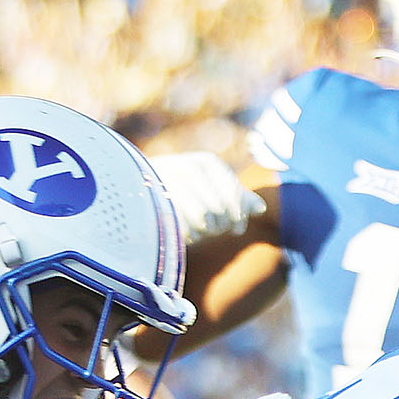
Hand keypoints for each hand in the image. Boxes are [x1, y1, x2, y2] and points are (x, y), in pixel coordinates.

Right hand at [150, 150, 266, 242]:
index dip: (239, 217)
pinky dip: (186, 235)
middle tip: (211, 229)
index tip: (236, 228)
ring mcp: (169, 182)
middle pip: (220, 211)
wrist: (136, 186)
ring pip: (202, 221)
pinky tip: (183, 232)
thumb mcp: (212, 189)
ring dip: (202, 232)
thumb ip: (237, 197)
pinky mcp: (155, 200)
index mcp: (208, 163)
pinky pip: (182, 227)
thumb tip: (262, 208)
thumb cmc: (183, 190)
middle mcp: (189, 167)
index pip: (234, 197)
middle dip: (219, 226)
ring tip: (196, 229)